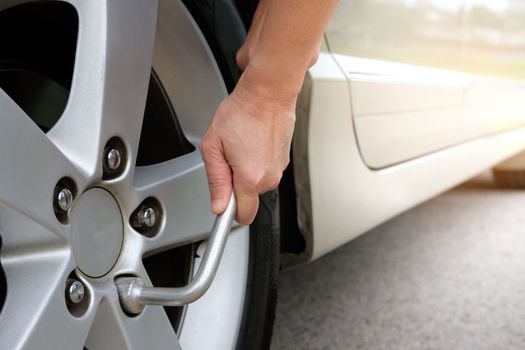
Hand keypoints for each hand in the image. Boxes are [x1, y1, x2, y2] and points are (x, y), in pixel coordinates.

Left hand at [200, 71, 295, 223]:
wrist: (268, 93)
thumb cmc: (241, 113)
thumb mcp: (214, 146)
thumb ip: (216, 181)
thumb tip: (219, 206)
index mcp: (250, 179)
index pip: (243, 216)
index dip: (229, 212)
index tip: (222, 205)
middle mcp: (269, 178)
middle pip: (249, 198)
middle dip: (235, 185)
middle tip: (227, 159)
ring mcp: (279, 169)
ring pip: (258, 183)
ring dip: (247, 172)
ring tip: (241, 146)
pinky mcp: (284, 160)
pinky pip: (266, 170)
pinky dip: (258, 161)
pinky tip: (252, 142)